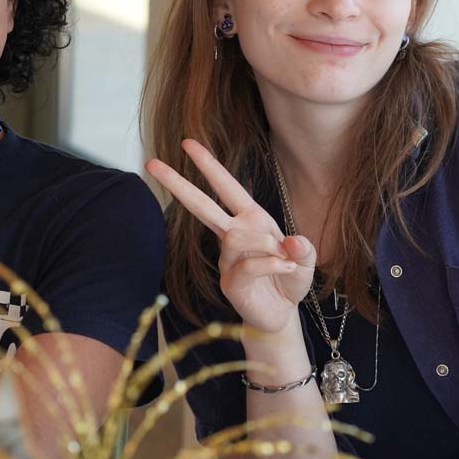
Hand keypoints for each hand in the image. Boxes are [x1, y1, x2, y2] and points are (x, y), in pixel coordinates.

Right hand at [146, 139, 315, 333]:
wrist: (282, 315)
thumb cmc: (290, 280)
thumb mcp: (306, 259)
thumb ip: (303, 248)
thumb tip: (292, 241)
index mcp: (249, 219)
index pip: (226, 187)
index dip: (208, 165)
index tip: (187, 143)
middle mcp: (233, 234)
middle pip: (201, 205)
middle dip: (177, 183)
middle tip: (152, 163)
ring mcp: (227, 258)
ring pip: (236, 236)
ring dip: (268, 245)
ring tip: (287, 258)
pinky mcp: (229, 281)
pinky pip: (249, 264)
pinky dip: (273, 264)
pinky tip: (287, 268)